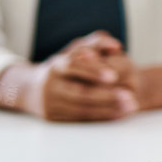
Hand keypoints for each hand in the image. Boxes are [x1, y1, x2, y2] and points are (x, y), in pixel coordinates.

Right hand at [0, 31, 137, 120]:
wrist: (31, 88)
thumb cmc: (64, 66)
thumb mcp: (76, 49)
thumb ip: (97, 42)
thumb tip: (116, 45)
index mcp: (57, 65)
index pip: (75, 66)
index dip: (94, 70)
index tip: (115, 76)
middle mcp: (51, 85)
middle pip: (79, 92)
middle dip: (106, 96)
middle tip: (130, 96)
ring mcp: (50, 103)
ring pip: (81, 108)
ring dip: (108, 109)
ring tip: (130, 107)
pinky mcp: (53, 117)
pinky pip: (79, 119)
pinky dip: (100, 117)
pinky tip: (118, 115)